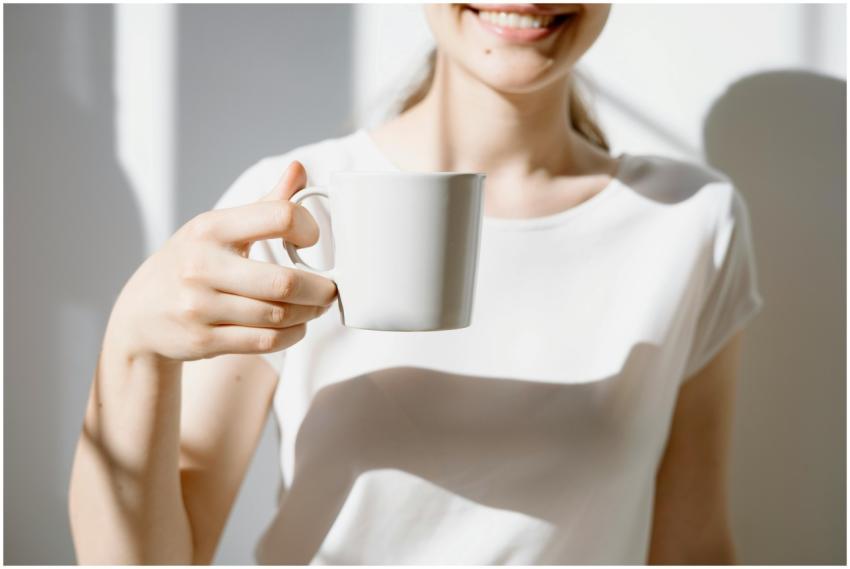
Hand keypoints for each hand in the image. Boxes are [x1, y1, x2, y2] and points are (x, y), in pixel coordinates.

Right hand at [106, 161, 336, 362]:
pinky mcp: (203, 341)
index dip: (308, 228)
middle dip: (321, 289)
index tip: (312, 240)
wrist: (139, 315)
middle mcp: (202, 266)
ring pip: (278, 315)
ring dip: (309, 314)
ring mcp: (200, 307)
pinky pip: (265, 342)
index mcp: (211, 228)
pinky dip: (292, 335)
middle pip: (284, 282)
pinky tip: (297, 326)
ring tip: (317, 307)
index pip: (279, 216)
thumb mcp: (216, 227)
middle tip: (331, 290)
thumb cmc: (190, 263)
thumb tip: (300, 169)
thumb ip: (264, 204)